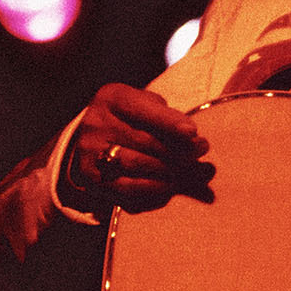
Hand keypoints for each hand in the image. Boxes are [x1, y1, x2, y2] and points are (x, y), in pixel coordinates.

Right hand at [62, 83, 213, 211]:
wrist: (96, 139)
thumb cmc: (134, 121)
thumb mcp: (151, 110)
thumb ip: (174, 123)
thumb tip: (201, 146)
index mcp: (113, 99)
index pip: (142, 110)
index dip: (169, 122)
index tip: (192, 132)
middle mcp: (96, 124)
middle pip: (144, 141)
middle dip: (179, 150)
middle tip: (200, 151)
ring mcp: (90, 152)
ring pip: (137, 166)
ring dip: (170, 172)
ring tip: (189, 171)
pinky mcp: (91, 178)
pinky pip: (127, 190)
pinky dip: (154, 190)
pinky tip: (170, 187)